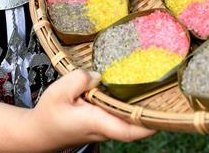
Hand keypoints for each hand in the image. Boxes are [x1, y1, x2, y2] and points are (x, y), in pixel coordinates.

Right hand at [0, 69, 155, 152]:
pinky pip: (121, 116)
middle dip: (153, 110)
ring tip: (158, 85)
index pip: (129, 129)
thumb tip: (100, 74)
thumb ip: (79, 79)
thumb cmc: (48, 114)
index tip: (164, 111)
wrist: (38, 133)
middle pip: (136, 124)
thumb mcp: (58, 91)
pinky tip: (135, 88)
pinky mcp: (103, 123)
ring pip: (130, 120)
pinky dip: (129, 104)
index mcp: (97, 122)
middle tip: (170, 89)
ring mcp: (106, 128)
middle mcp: (105, 128)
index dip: (148, 122)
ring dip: (142, 106)